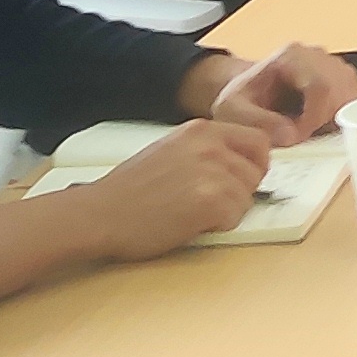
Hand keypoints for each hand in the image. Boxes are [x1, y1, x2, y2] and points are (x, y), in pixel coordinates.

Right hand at [76, 121, 274, 259]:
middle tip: (210, 204)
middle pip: (257, 171)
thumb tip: (242, 164)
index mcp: (200, 129)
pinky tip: (190, 224)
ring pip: (247, 197)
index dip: (254, 165)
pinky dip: (218, 227)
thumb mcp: (170, 152)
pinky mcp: (210, 199)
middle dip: (240, 192)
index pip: (258, 141)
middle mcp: (210, 144)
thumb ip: (206, 151)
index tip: (242, 180)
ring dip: (227, 212)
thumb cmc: (128, 191)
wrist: (98, 214)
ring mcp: (212, 170)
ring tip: (193, 213)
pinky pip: (236, 218)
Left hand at [189, 42, 356, 142]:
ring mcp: (332, 65)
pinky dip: (343, 116)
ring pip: (352, 94)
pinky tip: (321, 124)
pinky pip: (355, 99)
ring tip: (310, 128)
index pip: (321, 85)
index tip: (298, 135)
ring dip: (337, 118)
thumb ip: (258, 122)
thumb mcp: (234, 111)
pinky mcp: (341, 79)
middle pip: (342, 89)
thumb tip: (291, 134)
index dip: (315, 116)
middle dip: (327, 119)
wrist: (246, 90)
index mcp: (291, 56)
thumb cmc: (242, 98)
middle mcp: (316, 55)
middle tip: (304, 135)